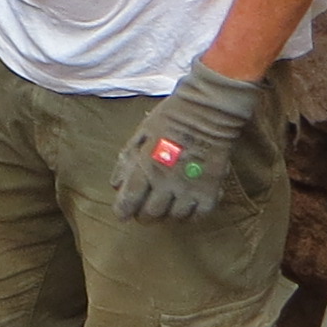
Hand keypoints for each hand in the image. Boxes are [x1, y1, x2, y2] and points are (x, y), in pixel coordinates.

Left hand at [111, 62, 261, 224]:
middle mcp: (166, 181)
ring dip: (168, 214)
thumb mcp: (141, 134)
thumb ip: (127, 160)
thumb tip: (116, 185)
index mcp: (146, 166)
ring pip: (174, 217)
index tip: (123, 213)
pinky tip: (187, 204)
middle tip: (146, 208)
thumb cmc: (171, 117)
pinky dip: (191, 214)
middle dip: (144, 214)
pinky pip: (199, 214)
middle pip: (150, 214)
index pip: (129, 201)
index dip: (123, 211)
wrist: (207, 109)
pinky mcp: (210, 189)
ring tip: (167, 204)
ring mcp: (189, 187)